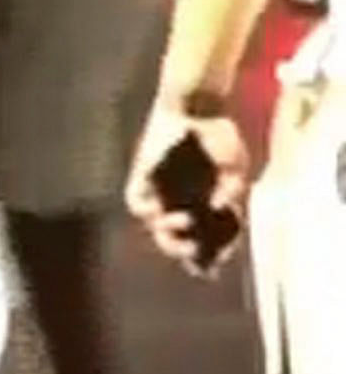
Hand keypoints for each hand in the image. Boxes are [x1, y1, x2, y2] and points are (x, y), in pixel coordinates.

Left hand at [130, 114, 252, 274]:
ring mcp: (158, 194)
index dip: (208, 257)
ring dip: (167, 233)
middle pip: (173, 241)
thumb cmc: (221, 140)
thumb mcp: (235, 168)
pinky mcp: (140, 178)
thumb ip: (232, 190)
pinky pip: (137, 202)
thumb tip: (222, 207)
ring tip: (184, 224)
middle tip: (194, 251)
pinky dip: (148, 210)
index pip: (203, 243)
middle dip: (182, 250)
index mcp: (203, 210)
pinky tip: (163, 210)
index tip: (215, 265)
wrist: (199, 108)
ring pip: (154, 226)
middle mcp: (178, 206)